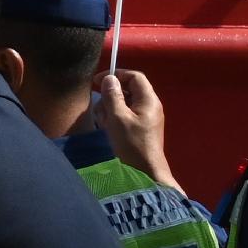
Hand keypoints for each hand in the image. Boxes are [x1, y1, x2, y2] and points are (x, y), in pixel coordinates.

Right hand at [93, 67, 176, 187]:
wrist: (145, 172)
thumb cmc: (132, 144)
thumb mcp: (118, 117)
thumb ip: (112, 95)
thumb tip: (109, 79)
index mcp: (148, 100)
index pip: (134, 76)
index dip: (116, 75)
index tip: (97, 82)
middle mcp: (150, 106)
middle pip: (128, 89)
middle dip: (110, 96)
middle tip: (100, 108)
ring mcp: (146, 117)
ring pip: (124, 103)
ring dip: (110, 108)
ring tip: (104, 122)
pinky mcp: (141, 128)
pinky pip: (126, 115)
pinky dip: (115, 118)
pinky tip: (108, 129)